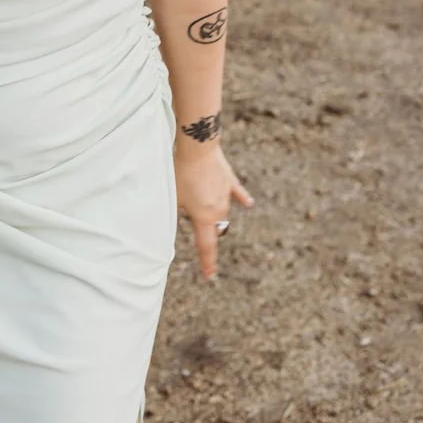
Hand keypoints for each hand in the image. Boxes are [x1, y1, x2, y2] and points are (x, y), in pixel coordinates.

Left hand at [174, 142, 253, 280]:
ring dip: (211, 210)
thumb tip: (181, 223)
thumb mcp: (173, 198)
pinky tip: (249, 204)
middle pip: (214, 227)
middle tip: (193, 220)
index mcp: (204, 218)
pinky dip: (242, 199)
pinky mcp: (229, 180)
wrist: (197, 147)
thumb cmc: (181, 173)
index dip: (207, 262)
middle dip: (206, 230)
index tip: (209, 275)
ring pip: (222, 211)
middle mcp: (219, 210)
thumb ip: (177, 215)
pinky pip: (237, 193)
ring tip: (194, 193)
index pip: (206, 246)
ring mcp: (227, 195)